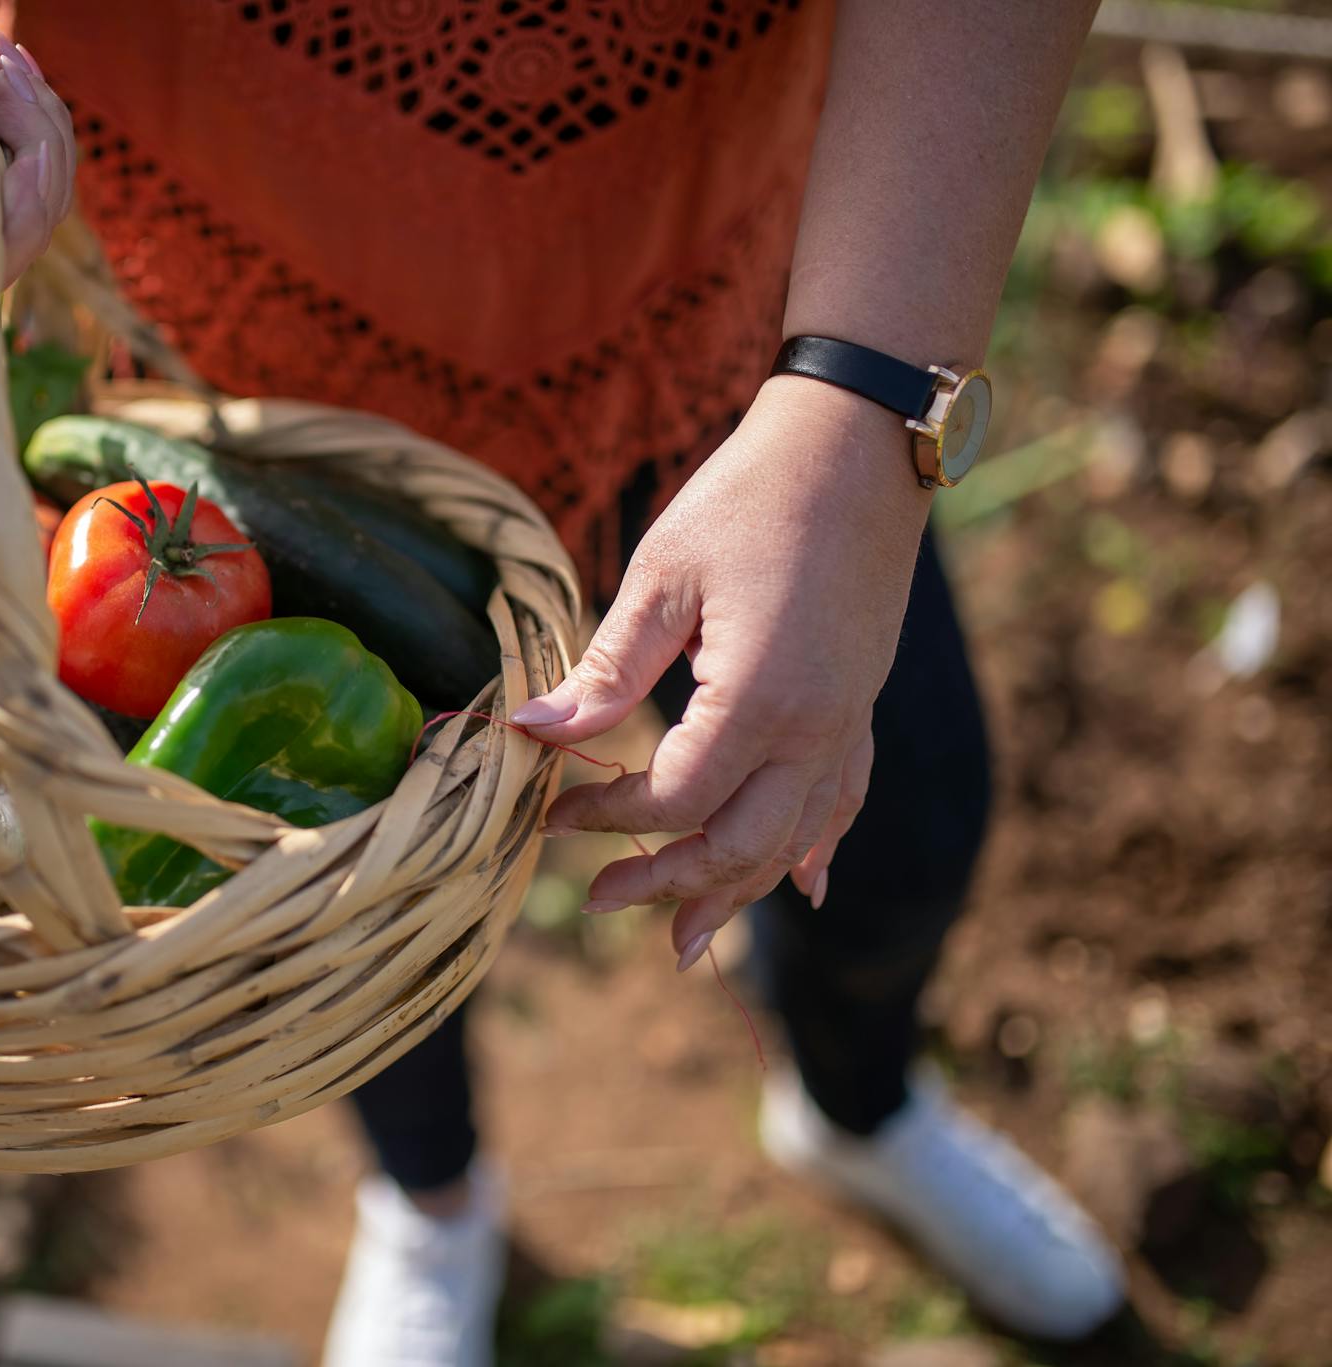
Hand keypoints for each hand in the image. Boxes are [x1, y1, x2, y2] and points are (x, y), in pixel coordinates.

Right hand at [0, 0, 74, 281]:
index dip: (9, 218)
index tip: (28, 152)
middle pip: (11, 239)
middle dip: (34, 150)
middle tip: (6, 73)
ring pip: (38, 211)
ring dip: (41, 129)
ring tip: (1, 63)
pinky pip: (42, 189)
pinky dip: (42, 130)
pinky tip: (9, 80)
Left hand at [512, 375, 932, 969]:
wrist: (858, 447)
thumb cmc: (749, 499)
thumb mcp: (660, 577)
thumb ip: (604, 670)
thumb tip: (532, 734)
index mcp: (758, 697)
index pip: (673, 797)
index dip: (608, 816)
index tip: (554, 810)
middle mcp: (815, 728)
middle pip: (738, 845)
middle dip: (667, 884)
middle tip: (598, 903)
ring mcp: (847, 721)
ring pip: (794, 840)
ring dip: (737, 893)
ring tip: (685, 940)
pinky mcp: (860, 706)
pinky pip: (843, 801)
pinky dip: (816, 850)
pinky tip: (803, 887)